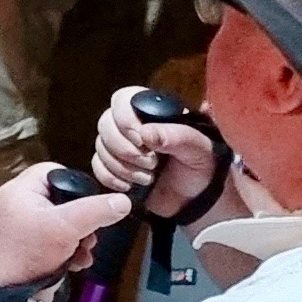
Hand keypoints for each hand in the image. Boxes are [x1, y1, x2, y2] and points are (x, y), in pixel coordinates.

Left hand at [0, 164, 134, 286]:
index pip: (51, 170)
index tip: (91, 203)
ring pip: (57, 223)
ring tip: (85, 252)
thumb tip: (123, 201)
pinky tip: (76, 264)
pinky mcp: (21, 247)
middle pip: (58, 199)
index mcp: (17, 191)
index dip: (75, 183)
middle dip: (81, 220)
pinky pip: (49, 240)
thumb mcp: (68, 228)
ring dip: (77, 238)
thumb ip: (96, 211)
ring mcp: (16, 227)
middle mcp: (13, 204)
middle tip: (91, 236)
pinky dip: (65, 250)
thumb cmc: (32, 253)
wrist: (8, 298)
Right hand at [91, 86, 222, 217]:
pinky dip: (112, 178)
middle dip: (125, 149)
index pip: (122, 100)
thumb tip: (146, 133)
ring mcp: (120, 147)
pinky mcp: (114, 168)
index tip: (142, 140)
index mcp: (152, 112)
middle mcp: (132, 126)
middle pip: (105, 124)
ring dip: (122, 166)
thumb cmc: (203, 168)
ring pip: (100, 147)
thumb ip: (177, 136)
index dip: (125, 119)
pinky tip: (131, 186)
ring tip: (149, 178)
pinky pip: (97, 167)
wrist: (199, 201)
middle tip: (151, 164)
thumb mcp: (200, 149)